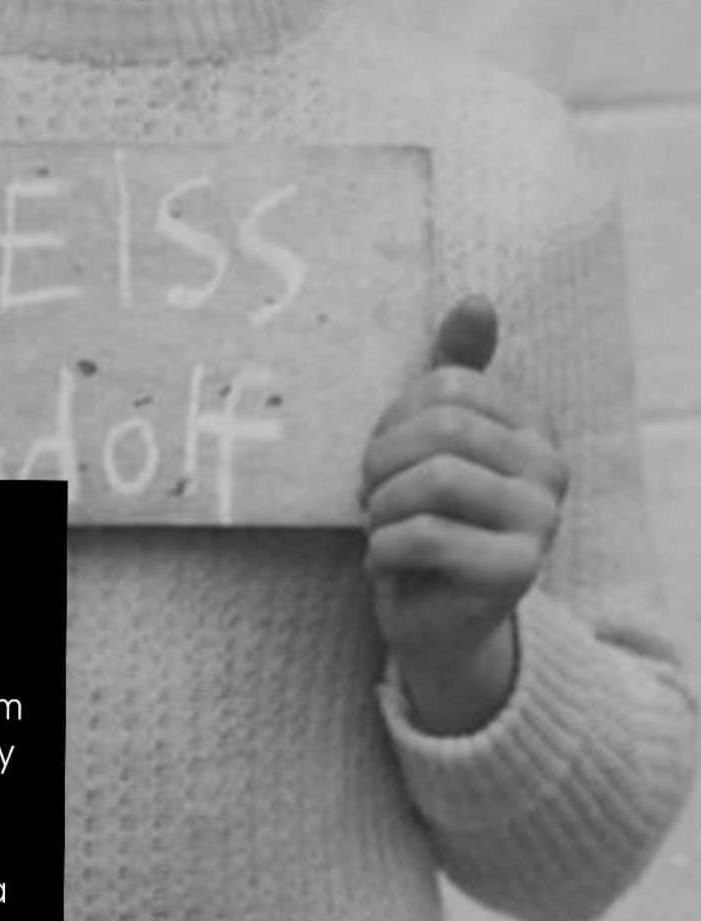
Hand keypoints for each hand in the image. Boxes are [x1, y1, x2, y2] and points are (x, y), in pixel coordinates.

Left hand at [360, 296, 568, 733]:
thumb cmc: (428, 517)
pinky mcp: (516, 571)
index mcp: (531, 426)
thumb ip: (454, 369)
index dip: (392, 419)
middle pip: (440, 429)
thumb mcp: (433, 439)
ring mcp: (541, 521)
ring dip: (380, 508)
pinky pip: (426, 537)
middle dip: (381, 462)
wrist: (437, 619)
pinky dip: (384, 549)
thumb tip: (476, 300)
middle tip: (369, 496)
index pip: (444, 387)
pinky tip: (385, 563)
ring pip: (432, 481)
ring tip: (378, 528)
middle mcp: (550, 468)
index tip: (383, 457)